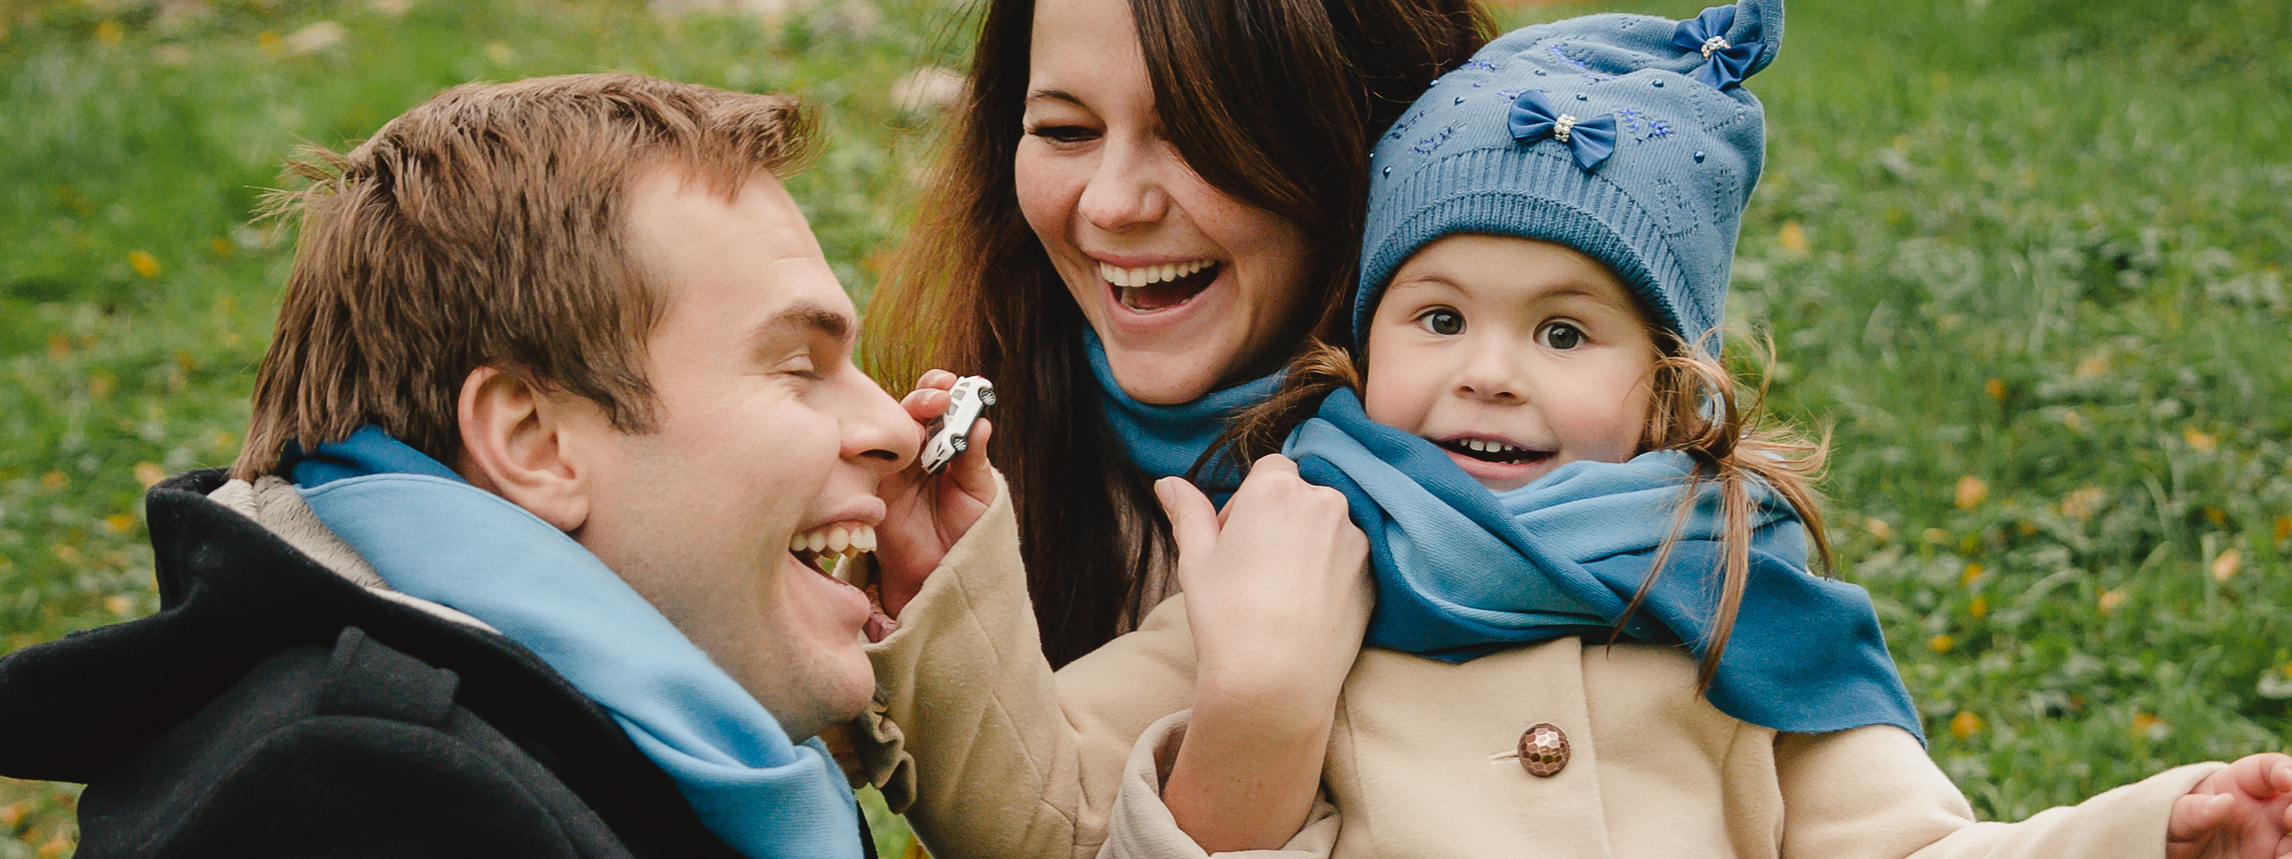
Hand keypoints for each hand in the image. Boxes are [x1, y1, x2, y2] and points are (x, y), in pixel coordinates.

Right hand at [874, 369, 996, 617]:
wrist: (943, 574)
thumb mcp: (979, 493)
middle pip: (909, 411)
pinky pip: (864, 463)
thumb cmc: (965, 531)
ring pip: (885, 432)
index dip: (942, 390)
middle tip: (939, 396)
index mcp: (941, 444)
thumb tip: (982, 424)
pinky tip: (888, 448)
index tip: (955, 382)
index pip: (938, 407)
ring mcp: (888, 468)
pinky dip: (872, 450)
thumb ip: (974, 460)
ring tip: (922, 426)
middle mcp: (913, 450)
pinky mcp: (869, 490)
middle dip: (923, 399)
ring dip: (901, 422)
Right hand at [1157, 457, 1370, 701]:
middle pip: (1301, 494)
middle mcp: (1324, 501)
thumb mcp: (1196, 559)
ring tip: (1282, 591)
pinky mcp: (1373, 572)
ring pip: (1327, 525)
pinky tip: (1306, 607)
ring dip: (1307, 542)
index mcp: (1276, 487)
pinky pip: (1347, 556)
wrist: (1275, 680)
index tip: (1234, 538)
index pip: (1270, 468)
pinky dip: (1330, 569)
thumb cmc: (1226, 616)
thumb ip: (1188, 512)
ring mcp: (1355, 537)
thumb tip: (1168, 483)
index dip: (1248, 500)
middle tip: (1255, 566)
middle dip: (1279, 518)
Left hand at [2167, 752, 2291, 858]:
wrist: (2174, 857)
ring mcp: (2271, 835)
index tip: (2287, 780)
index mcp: (2239, 784)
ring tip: (2284, 856)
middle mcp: (2264, 808)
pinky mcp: (2272, 857)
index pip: (2269, 768)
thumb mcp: (2174, 819)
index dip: (2284, 768)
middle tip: (2290, 818)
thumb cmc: (2172, 828)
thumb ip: (2193, 810)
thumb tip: (2224, 801)